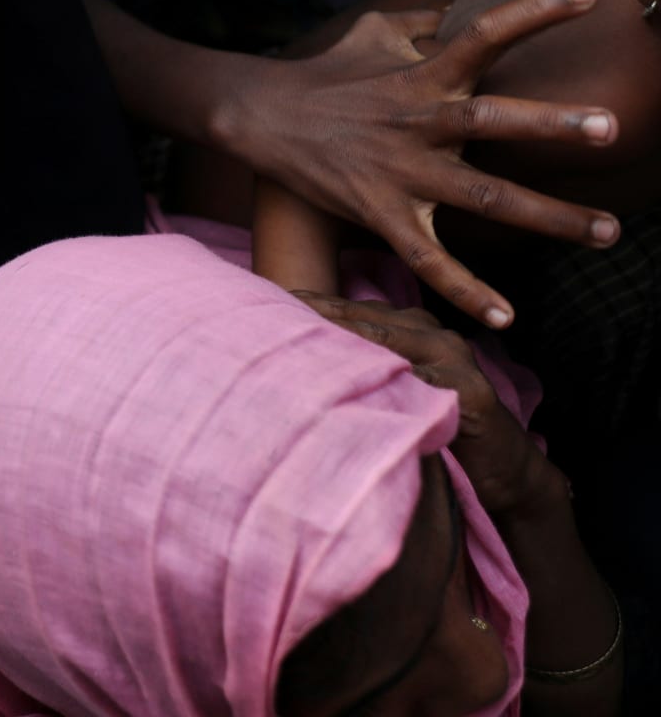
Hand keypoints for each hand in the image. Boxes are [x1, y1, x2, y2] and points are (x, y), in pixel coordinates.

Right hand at [229, 0, 621, 328]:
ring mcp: (400, 173)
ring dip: (549, 217)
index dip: (534, 10)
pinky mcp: (380, 214)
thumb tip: (467, 4)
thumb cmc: (326, 72)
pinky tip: (507, 317)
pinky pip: (428, 260)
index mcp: (422, 75)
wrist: (260, 117)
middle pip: (491, 121)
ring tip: (608, 232)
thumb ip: (429, 20)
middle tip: (610, 127)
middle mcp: (418, 123)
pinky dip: (466, 290)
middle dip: (551, 125)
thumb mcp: (374, 30)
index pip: (483, 33)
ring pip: (484, 199)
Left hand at [286, 291, 547, 515]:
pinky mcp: (471, 393)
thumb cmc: (440, 429)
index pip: (353, 311)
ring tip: (295, 334)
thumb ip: (363, 371)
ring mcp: (455, 360)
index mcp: (415, 329)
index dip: (310, 305)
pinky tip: (350, 385)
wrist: (506, 473)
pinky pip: (421, 383)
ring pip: (388, 343)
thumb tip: (299, 365)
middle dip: (316, 314)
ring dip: (342, 339)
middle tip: (267, 308)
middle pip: (365, 320)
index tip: (265, 298)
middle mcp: (435, 335)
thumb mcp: (399, 392)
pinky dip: (387, 383)